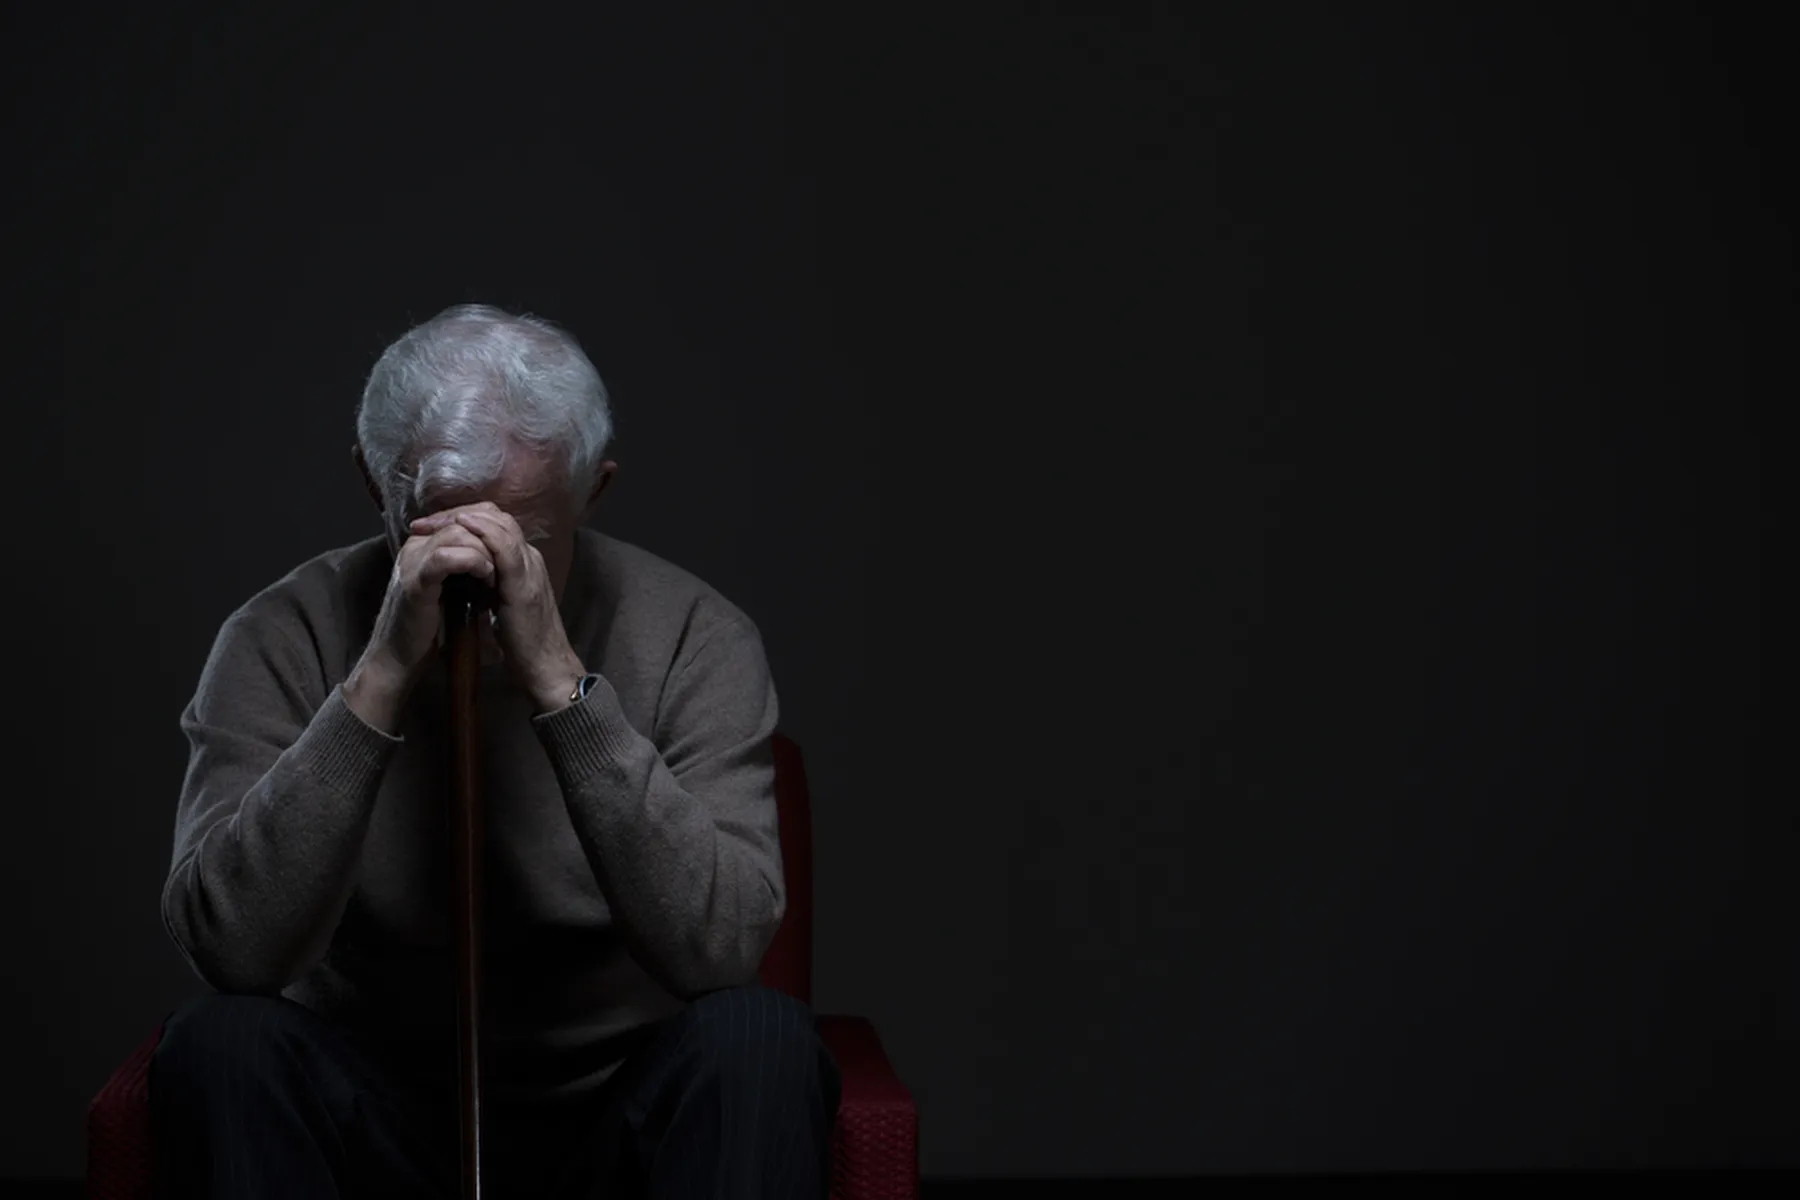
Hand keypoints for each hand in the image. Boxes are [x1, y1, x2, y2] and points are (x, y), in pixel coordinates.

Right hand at [345, 522, 495, 731]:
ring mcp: (413, 561)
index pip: (463, 515)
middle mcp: (416, 545)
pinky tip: (486, 577)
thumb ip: (464, 565)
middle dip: (492, 538)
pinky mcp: (415, 582)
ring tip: (497, 573)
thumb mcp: (451, 586)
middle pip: (464, 519)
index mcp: (424, 543)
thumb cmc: (429, 625)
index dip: (491, 529)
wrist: (399, 656)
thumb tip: (496, 553)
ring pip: (457, 532)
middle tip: (506, 562)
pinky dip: (472, 562)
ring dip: (486, 550)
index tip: (505, 552)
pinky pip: (446, 557)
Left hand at [410, 502, 585, 713]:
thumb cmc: (523, 642)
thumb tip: (465, 575)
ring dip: (468, 517)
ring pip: (503, 526)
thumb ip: (491, 584)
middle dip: (460, 513)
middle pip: (498, 518)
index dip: (465, 519)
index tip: (433, 526)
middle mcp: (530, 559)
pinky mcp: (524, 585)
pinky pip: (506, 549)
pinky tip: (464, 527)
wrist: (545, 666)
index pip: (496, 526)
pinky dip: (485, 533)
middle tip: (427, 521)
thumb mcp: (504, 604)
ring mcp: (530, 569)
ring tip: (438, 520)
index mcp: (524, 563)